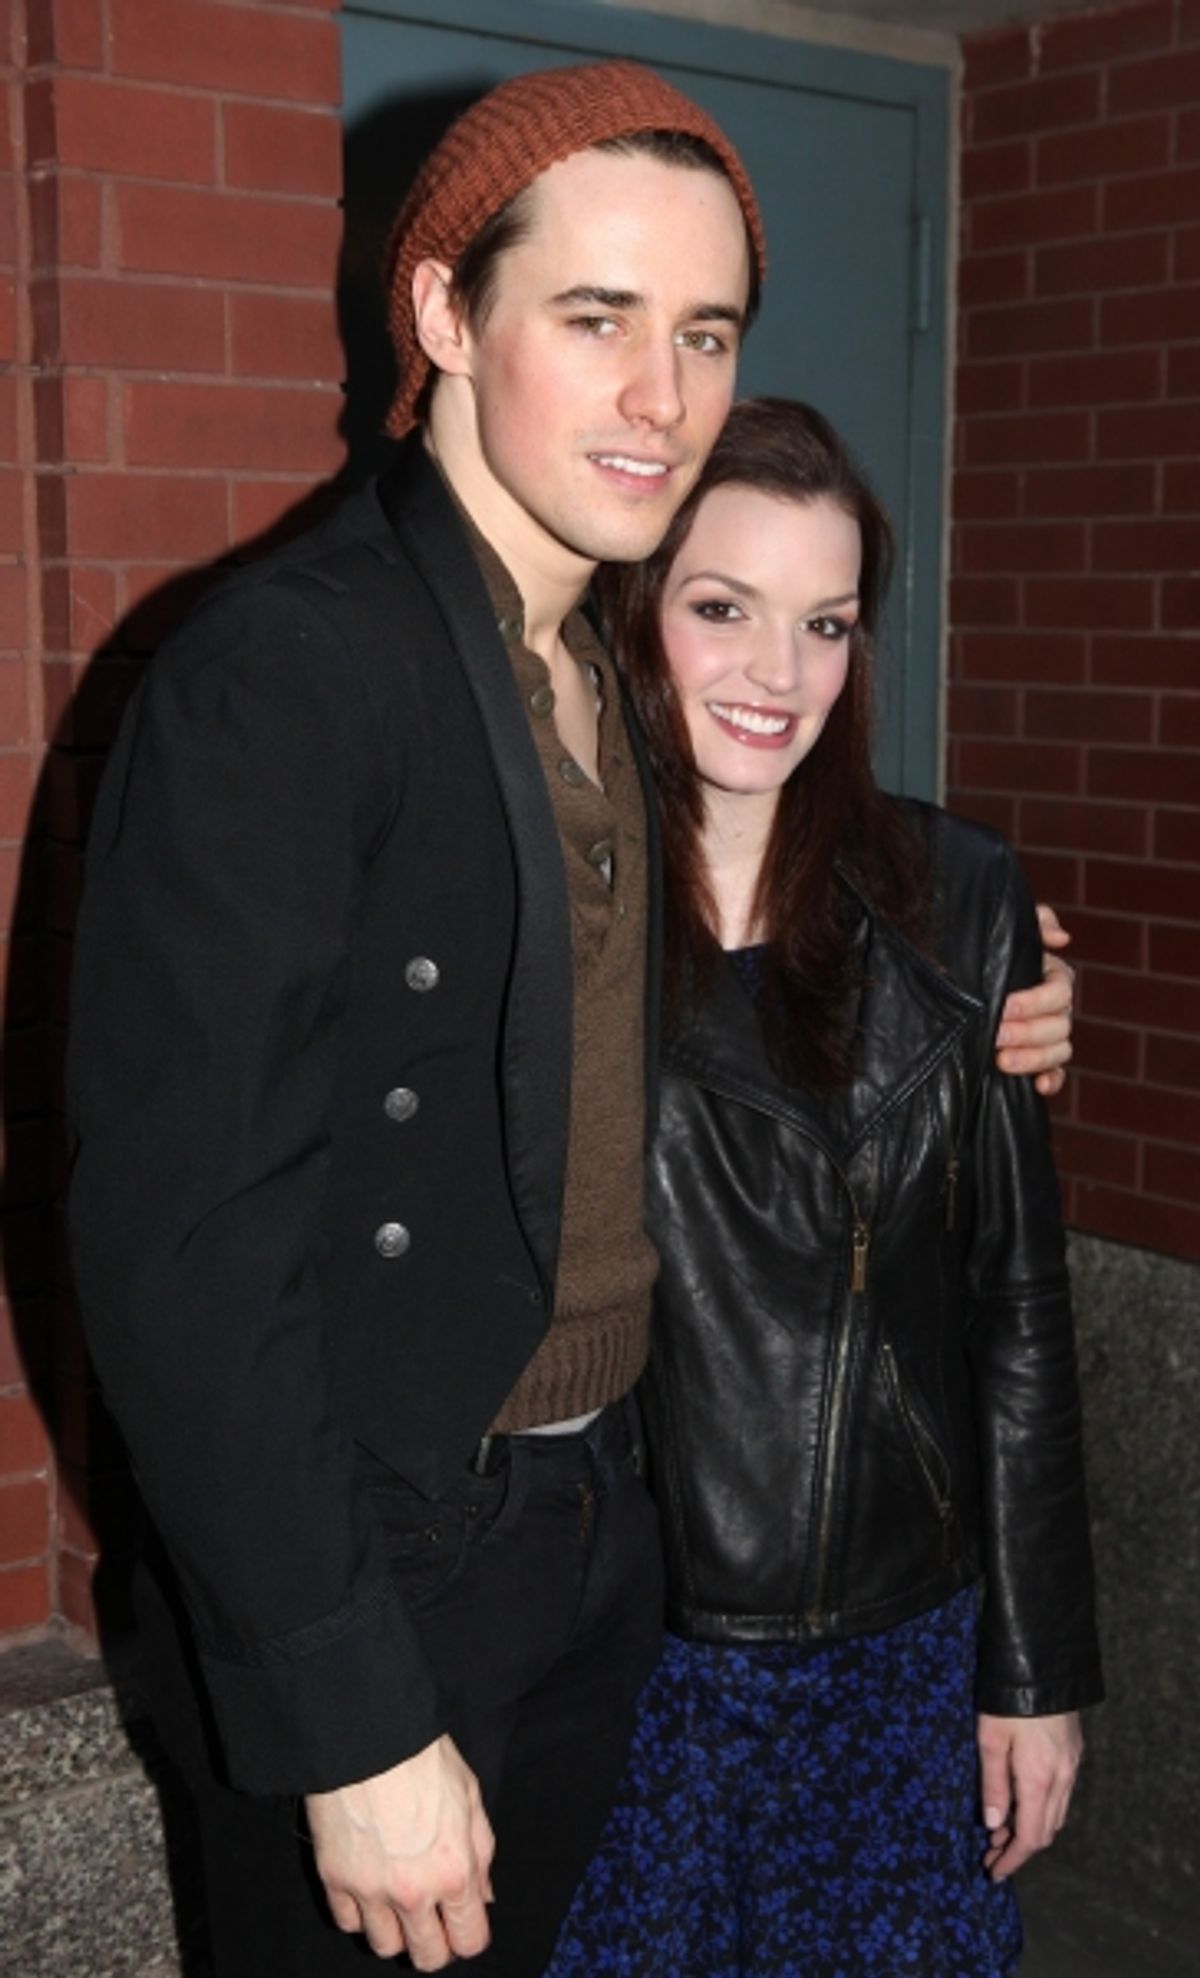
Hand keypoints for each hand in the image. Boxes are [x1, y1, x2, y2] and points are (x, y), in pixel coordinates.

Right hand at [305, 1734, 494, 1966]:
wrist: (368, 1733)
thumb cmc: (422, 1757)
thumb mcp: (471, 1797)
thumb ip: (481, 1853)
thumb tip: (482, 1895)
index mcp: (454, 1871)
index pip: (469, 1940)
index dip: (469, 1935)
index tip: (463, 1924)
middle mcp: (413, 1892)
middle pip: (427, 1956)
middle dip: (435, 1944)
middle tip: (432, 1921)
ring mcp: (369, 1890)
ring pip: (385, 1946)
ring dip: (395, 1930)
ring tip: (398, 1902)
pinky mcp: (334, 1878)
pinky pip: (348, 1922)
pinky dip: (359, 1913)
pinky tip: (369, 1888)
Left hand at [977, 1710, 1082, 1880]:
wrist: (1045, 1663)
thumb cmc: (1008, 1699)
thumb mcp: (990, 1739)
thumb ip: (994, 1785)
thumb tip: (994, 1824)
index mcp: (1039, 1780)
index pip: (1030, 1837)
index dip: (1013, 1859)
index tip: (994, 1872)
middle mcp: (1062, 1779)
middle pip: (1046, 1831)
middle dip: (1019, 1849)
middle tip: (991, 1854)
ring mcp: (1072, 1766)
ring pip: (1056, 1814)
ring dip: (1031, 1829)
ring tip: (1001, 1832)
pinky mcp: (1074, 1752)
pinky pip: (1062, 1795)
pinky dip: (1042, 1809)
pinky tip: (1023, 1803)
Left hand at [995, 904, 1073, 1095]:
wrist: (951, 979)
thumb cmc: (977, 949)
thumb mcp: (999, 929)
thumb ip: (1033, 920)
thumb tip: (1061, 937)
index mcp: (1050, 975)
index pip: (1059, 990)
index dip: (1036, 1001)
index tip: (1004, 1007)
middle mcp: (1055, 1007)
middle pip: (1060, 1024)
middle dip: (1028, 1032)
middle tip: (995, 1036)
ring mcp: (1048, 1035)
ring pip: (1060, 1050)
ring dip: (1034, 1058)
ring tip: (1001, 1061)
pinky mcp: (1038, 1060)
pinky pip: (1056, 1073)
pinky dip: (1051, 1080)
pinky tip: (1037, 1086)